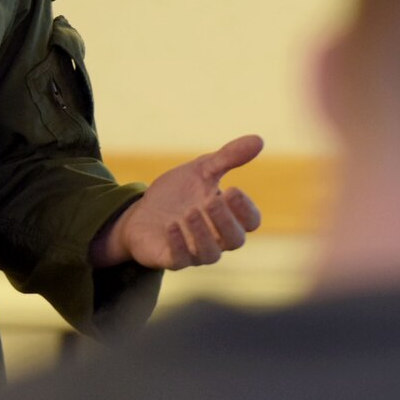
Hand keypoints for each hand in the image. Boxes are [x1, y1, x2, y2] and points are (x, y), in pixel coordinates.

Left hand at [92, 134, 264, 269]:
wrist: (140, 212)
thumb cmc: (178, 194)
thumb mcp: (201, 170)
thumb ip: (228, 157)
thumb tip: (259, 139)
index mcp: (228, 218)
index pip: (250, 221)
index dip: (245, 208)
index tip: (232, 189)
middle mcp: (216, 239)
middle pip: (235, 240)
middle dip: (225, 221)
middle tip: (212, 200)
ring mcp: (195, 252)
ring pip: (210, 254)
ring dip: (202, 232)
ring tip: (190, 211)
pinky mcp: (171, 259)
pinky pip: (180, 259)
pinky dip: (178, 243)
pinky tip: (171, 225)